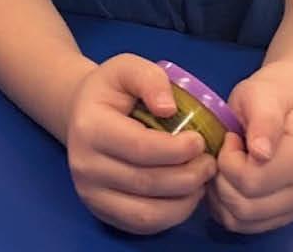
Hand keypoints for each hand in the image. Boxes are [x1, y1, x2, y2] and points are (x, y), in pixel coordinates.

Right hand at [66, 54, 217, 234]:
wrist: (82, 115)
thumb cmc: (111, 91)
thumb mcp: (126, 68)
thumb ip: (149, 78)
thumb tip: (169, 108)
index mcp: (91, 127)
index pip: (141, 148)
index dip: (179, 150)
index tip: (200, 141)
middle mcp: (85, 166)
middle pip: (148, 183)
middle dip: (190, 176)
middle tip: (209, 162)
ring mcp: (91, 193)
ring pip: (148, 212)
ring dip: (185, 200)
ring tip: (200, 179)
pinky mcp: (102, 212)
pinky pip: (144, 224)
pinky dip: (173, 214)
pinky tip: (185, 194)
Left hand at [208, 76, 292, 233]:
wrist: (277, 111)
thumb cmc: (266, 101)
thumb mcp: (262, 98)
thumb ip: (263, 121)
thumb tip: (262, 152)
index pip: (251, 180)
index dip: (228, 159)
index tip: (231, 139)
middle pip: (243, 204)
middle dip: (221, 178)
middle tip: (223, 154)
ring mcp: (292, 208)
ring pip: (239, 219)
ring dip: (219, 194)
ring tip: (223, 167)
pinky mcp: (277, 219)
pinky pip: (239, 226)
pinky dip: (223, 208)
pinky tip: (224, 183)